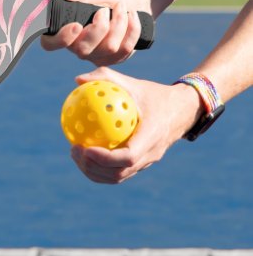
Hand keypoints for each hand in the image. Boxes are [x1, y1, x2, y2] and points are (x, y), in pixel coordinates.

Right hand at [41, 0, 150, 65]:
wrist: (132, 1)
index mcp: (64, 31)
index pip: (50, 44)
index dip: (61, 39)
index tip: (76, 25)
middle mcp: (77, 47)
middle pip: (83, 50)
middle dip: (99, 28)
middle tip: (104, 9)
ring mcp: (96, 56)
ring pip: (109, 48)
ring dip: (119, 22)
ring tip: (121, 7)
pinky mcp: (114, 59)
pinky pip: (125, 49)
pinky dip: (132, 28)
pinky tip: (132, 16)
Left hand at [69, 67, 203, 183]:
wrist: (182, 110)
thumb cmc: (154, 94)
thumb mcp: (133, 83)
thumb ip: (106, 78)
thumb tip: (78, 80)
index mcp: (152, 136)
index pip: (128, 157)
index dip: (105, 158)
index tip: (85, 148)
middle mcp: (151, 154)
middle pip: (119, 173)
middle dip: (93, 167)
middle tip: (74, 150)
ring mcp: (147, 162)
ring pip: (118, 177)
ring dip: (94, 171)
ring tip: (76, 154)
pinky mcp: (142, 164)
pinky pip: (119, 172)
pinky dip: (100, 169)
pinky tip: (85, 153)